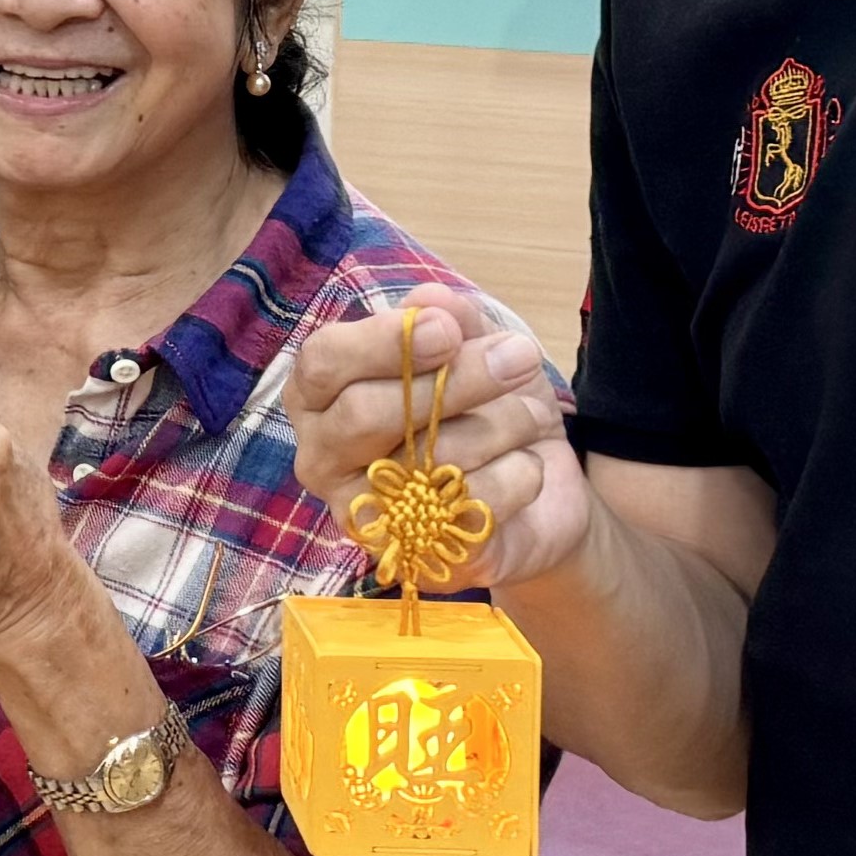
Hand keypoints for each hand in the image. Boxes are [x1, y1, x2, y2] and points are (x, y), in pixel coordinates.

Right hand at [287, 285, 583, 587]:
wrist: (536, 492)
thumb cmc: (483, 411)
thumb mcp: (476, 351)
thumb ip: (451, 321)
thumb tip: (432, 301)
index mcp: (320, 397)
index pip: (323, 363)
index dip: (383, 343)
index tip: (448, 329)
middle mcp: (323, 456)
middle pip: (364, 413)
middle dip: (455, 380)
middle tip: (520, 356)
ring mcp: (360, 512)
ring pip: (424, 458)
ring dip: (502, 424)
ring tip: (534, 413)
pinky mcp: (413, 554)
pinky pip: (467, 505)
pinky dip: (517, 475)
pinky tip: (527, 467)